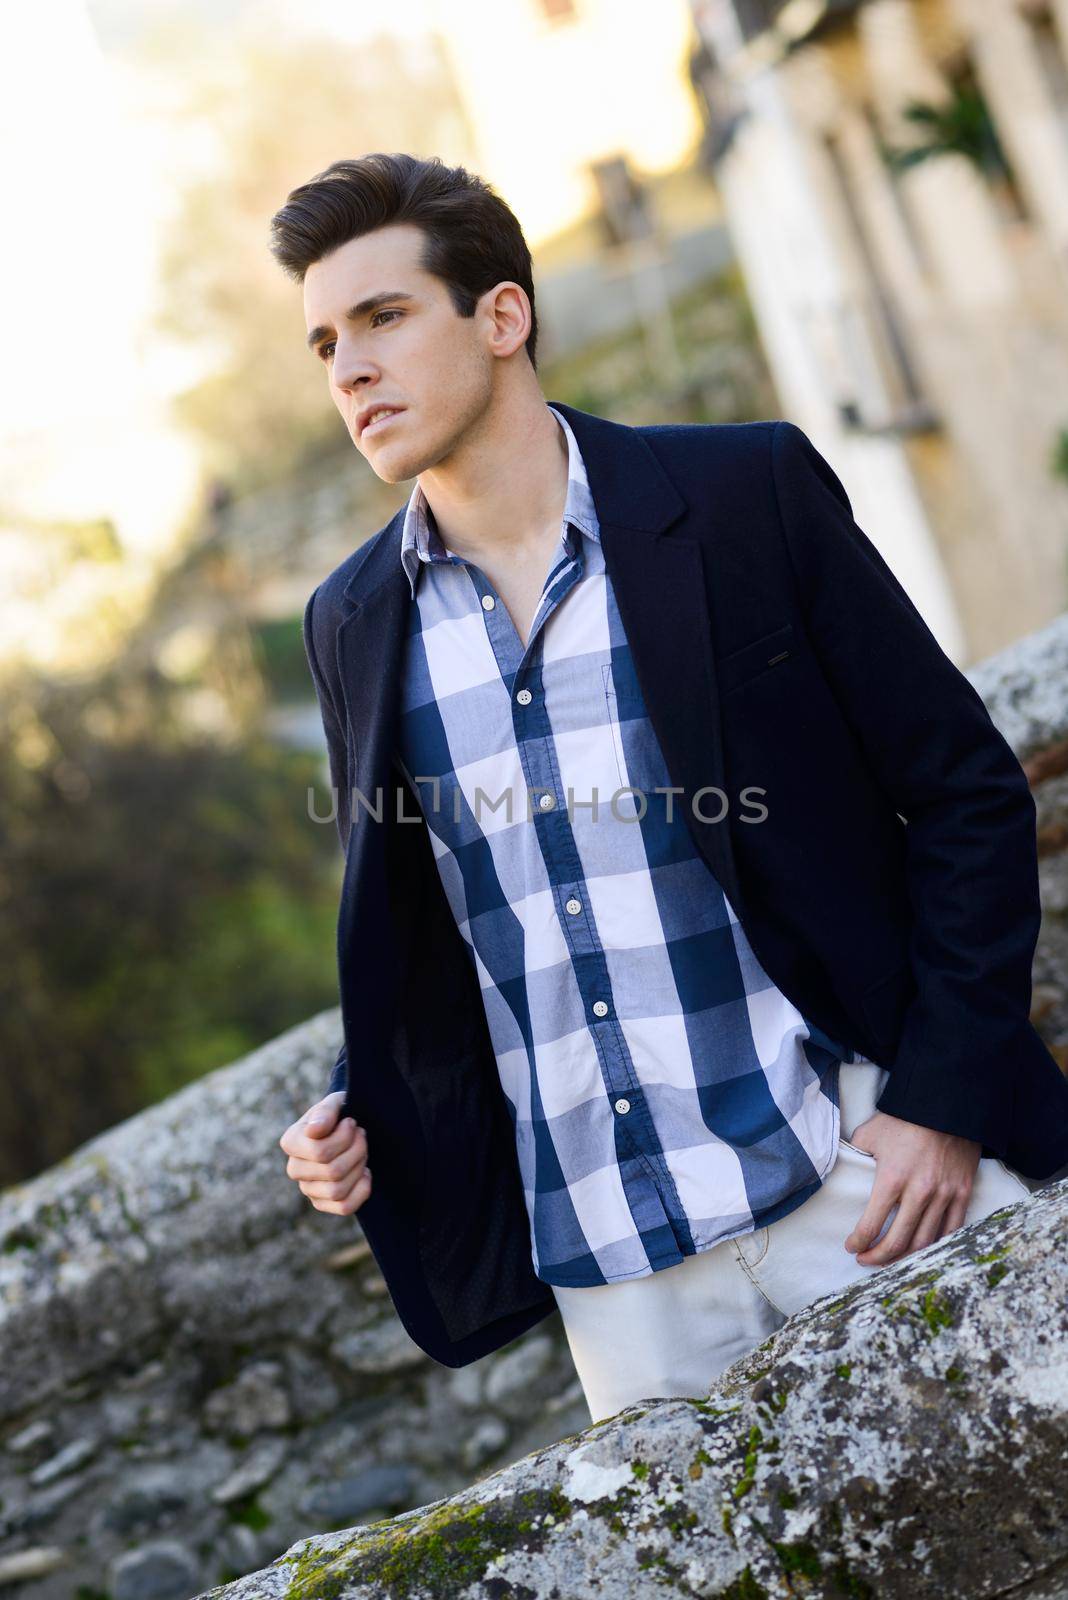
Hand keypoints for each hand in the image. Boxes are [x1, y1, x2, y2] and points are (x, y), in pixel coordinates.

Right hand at [278, 1090, 371, 1215]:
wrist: (345, 1128)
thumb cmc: (339, 1115)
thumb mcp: (335, 1103)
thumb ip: (325, 1111)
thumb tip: (314, 1131)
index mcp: (291, 1142)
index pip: (320, 1151)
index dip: (344, 1137)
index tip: (351, 1123)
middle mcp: (294, 1168)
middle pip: (333, 1172)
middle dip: (356, 1151)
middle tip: (361, 1136)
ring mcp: (307, 1188)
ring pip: (338, 1191)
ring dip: (359, 1168)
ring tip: (361, 1152)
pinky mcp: (322, 1203)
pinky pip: (344, 1207)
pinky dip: (361, 1190)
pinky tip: (364, 1173)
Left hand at [843, 1110, 980, 1265]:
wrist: (947, 1104)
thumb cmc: (904, 1118)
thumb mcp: (869, 1134)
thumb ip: (855, 1155)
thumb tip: (842, 1170)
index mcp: (892, 1178)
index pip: (871, 1224)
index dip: (858, 1242)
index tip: (851, 1247)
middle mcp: (919, 1192)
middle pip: (897, 1241)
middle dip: (878, 1256)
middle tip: (866, 1260)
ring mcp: (944, 1195)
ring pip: (925, 1241)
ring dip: (905, 1256)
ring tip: (892, 1258)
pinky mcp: (963, 1193)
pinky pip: (951, 1230)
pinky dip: (936, 1245)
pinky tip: (923, 1249)